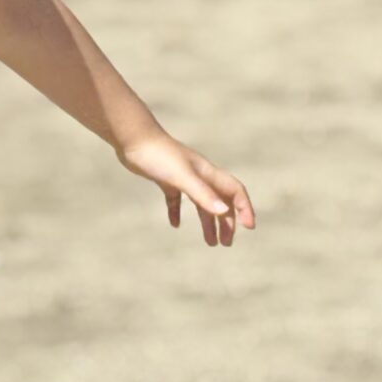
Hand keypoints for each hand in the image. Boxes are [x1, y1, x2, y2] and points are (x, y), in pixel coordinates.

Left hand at [117, 131, 255, 246]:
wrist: (133, 138)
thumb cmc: (158, 155)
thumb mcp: (182, 177)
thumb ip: (202, 194)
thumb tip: (223, 212)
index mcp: (207, 173)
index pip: (235, 191)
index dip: (245, 207)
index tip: (249, 227)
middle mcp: (198, 175)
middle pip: (220, 201)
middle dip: (226, 222)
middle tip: (226, 243)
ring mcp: (182, 176)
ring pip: (201, 202)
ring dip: (207, 221)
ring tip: (210, 243)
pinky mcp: (165, 179)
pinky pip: (176, 198)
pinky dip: (177, 211)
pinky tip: (174, 223)